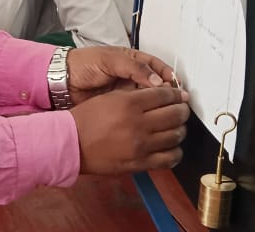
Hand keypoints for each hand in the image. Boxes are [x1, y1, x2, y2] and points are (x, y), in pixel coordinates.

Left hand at [66, 47, 175, 104]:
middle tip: (176, 103)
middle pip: (158, 85)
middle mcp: (134, 77)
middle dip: (168, 93)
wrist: (63, 81)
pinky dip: (146, 115)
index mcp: (133, 61)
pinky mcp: (121, 107)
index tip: (178, 87)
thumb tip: (158, 82)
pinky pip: (138, 111)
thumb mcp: (110, 60)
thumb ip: (134, 68)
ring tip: (167, 113)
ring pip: (150, 100)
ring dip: (159, 106)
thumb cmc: (85, 64)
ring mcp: (128, 93)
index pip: (158, 67)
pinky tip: (152, 121)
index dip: (169, 76)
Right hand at [70, 87, 189, 173]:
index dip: (176, 94)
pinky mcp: (140, 163)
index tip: (179, 96)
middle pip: (175, 114)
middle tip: (181, 110)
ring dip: (180, 130)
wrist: (71, 144)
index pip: (165, 95)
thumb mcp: (109, 97)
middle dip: (182, 110)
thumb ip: (135, 94)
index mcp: (129, 103)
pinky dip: (176, 152)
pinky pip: (169, 158)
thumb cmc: (87, 119)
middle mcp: (138, 123)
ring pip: (176, 135)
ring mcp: (141, 145)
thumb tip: (159, 92)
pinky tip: (171, 147)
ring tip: (175, 128)